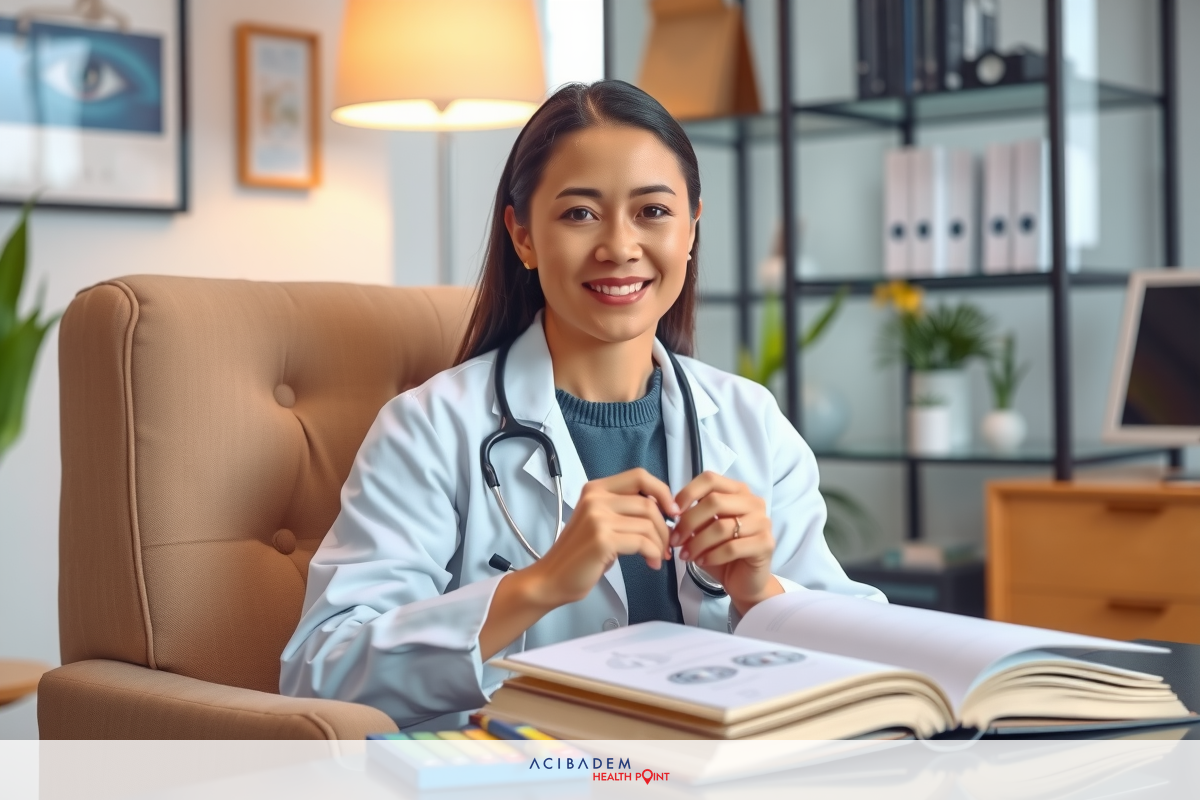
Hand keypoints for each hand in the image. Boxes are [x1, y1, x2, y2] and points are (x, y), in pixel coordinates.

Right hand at [524, 468, 677, 608]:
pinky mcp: (603, 539)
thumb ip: (623, 510)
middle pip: (648, 503)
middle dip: (664, 527)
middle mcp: (595, 498)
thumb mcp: (600, 522)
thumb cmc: (579, 555)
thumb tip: (662, 509)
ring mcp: (597, 517)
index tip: (672, 511)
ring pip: (648, 524)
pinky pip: (643, 542)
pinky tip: (651, 563)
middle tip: (666, 546)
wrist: (552, 579)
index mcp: (595, 489)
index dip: (662, 491)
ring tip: (657, 557)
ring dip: (659, 543)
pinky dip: (653, 554)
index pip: (639, 476)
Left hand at [671, 472, 782, 615]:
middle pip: (714, 501)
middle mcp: (753, 502)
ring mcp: (763, 522)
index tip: (672, 513)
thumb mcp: (703, 530)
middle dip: (689, 522)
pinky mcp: (766, 544)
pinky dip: (711, 555)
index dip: (688, 493)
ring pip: (721, 527)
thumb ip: (692, 517)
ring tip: (685, 555)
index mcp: (738, 491)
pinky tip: (701, 562)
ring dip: (697, 542)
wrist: (744, 581)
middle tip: (675, 540)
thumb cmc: (722, 552)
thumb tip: (673, 513)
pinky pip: (732, 547)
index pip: (710, 479)